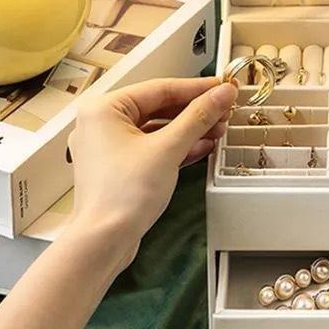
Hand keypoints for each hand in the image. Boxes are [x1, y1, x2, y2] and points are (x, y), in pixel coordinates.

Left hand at [67, 77, 236, 269]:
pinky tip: (204, 147)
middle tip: (226, 111)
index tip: (225, 87)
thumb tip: (224, 93)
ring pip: (158, 129)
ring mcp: (110, 147)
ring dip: (190, 130)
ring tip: (220, 130)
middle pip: (159, 108)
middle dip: (195, 112)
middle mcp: (102, 124)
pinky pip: (153, 148)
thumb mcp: (169, 148)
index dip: (197, 88)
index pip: (160, 88)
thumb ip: (199, 116)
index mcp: (104, 109)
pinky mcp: (120, 168)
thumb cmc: (125, 193)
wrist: (104, 241)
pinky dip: (178, 147)